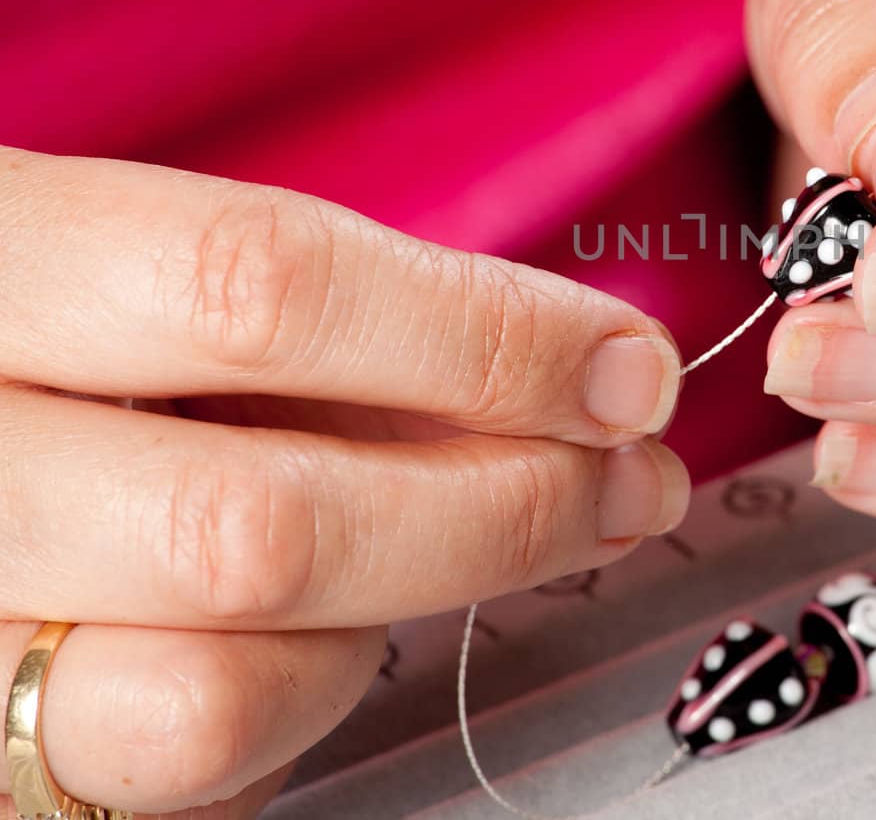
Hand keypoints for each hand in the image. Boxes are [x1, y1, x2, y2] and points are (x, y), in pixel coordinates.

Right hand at [0, 150, 687, 817]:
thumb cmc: (82, 343)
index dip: (484, 335)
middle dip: (502, 510)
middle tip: (626, 483)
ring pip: (214, 699)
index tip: (628, 367)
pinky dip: (301, 709)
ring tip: (447, 551)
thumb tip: (591, 377)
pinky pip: (184, 785)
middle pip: (259, 527)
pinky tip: (321, 629)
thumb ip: (343, 319)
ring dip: (393, 626)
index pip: (259, 289)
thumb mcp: (169, 272)